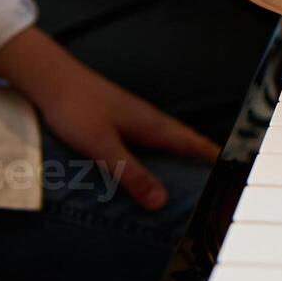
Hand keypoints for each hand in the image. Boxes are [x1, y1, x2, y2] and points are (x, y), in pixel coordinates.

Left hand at [0, 27, 218, 209]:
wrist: (48, 79)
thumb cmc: (75, 107)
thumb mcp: (103, 146)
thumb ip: (131, 173)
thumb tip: (161, 201)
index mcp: (154, 126)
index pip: (196, 145)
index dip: (216, 162)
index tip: (232, 180)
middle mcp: (150, 122)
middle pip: (185, 147)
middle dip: (200, 168)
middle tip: (212, 194)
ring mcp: (135, 121)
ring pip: (166, 146)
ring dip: (177, 164)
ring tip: (183, 190)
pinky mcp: (119, 122)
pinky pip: (147, 146)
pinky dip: (154, 161)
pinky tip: (144, 174)